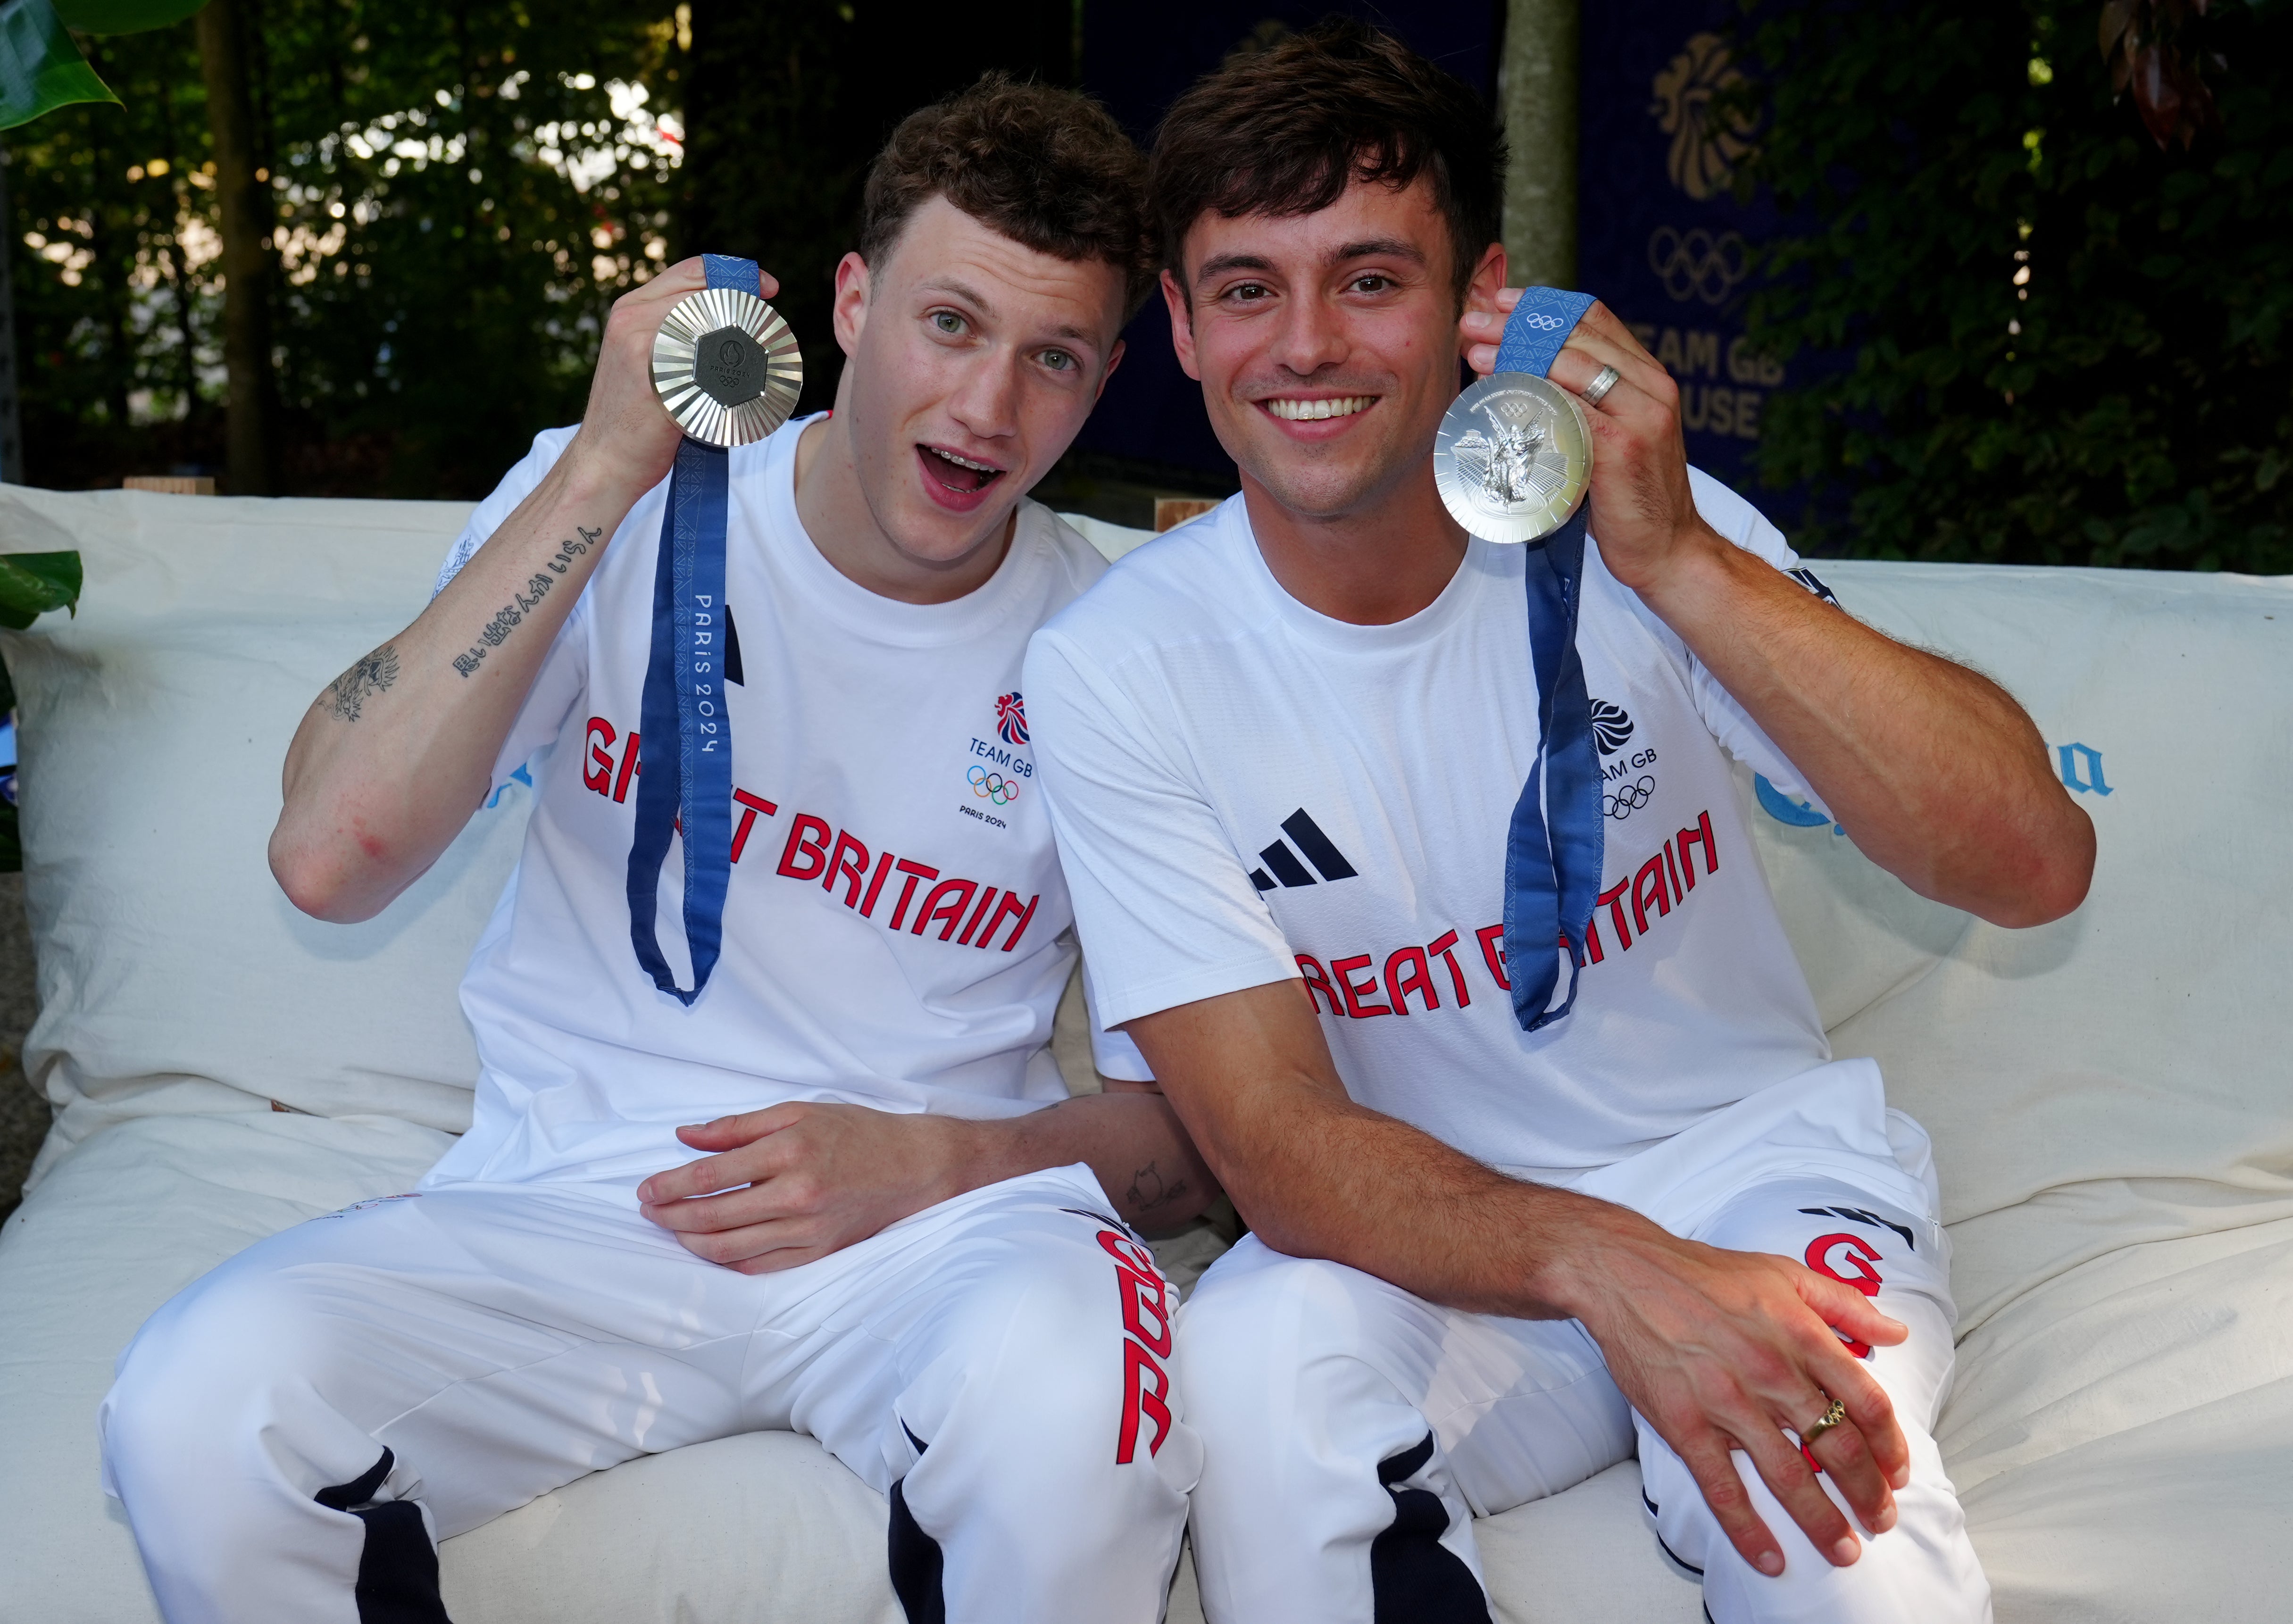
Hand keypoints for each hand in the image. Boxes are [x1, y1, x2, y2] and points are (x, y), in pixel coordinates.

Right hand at [564, 257, 782, 502]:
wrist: (603, 462)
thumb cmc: (633, 417)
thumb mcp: (646, 359)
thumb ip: (675, 331)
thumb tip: (731, 320)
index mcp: (630, 309)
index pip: (693, 271)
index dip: (736, 274)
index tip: (768, 289)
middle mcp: (632, 320)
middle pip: (709, 295)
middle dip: (748, 310)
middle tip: (770, 333)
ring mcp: (641, 349)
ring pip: (714, 329)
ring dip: (745, 347)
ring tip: (758, 369)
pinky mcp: (656, 384)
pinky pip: (710, 371)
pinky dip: (734, 382)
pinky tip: (741, 397)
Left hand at [637, 1101, 969, 1273]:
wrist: (913, 1167)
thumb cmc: (856, 1132)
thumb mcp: (798, 1112)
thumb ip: (738, 1127)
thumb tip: (684, 1137)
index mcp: (789, 1151)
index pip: (709, 1176)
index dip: (669, 1184)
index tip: (646, 1187)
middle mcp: (796, 1195)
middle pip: (712, 1215)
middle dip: (670, 1215)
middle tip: (648, 1209)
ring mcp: (807, 1230)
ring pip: (730, 1248)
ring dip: (691, 1241)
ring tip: (672, 1228)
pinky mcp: (817, 1253)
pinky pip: (759, 1266)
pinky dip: (726, 1260)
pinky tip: (710, 1247)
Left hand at [1458, 289, 1719, 595]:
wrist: (1667, 549)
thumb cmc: (1628, 497)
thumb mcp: (1612, 435)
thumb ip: (1585, 401)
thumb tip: (1522, 373)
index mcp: (1649, 378)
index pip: (1596, 319)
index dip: (1544, 304)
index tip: (1500, 301)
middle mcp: (1651, 388)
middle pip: (1578, 336)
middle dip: (1519, 325)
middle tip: (1474, 322)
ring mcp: (1640, 415)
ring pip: (1572, 366)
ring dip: (1517, 355)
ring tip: (1476, 353)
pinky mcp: (1622, 447)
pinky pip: (1570, 410)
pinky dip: (1532, 396)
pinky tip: (1499, 393)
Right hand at [1550, 1211, 1910, 1576]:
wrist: (1625, 1273)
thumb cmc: (1706, 1274)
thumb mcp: (1786, 1273)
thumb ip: (1846, 1304)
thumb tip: (1896, 1332)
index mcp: (1801, 1334)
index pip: (1867, 1402)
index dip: (1892, 1446)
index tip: (1898, 1473)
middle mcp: (1771, 1371)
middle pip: (1838, 1448)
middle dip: (1867, 1494)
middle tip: (1881, 1520)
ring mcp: (1727, 1402)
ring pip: (1789, 1477)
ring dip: (1823, 1522)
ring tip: (1844, 1550)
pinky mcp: (1685, 1424)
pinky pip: (1723, 1489)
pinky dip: (1749, 1530)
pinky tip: (1770, 1558)